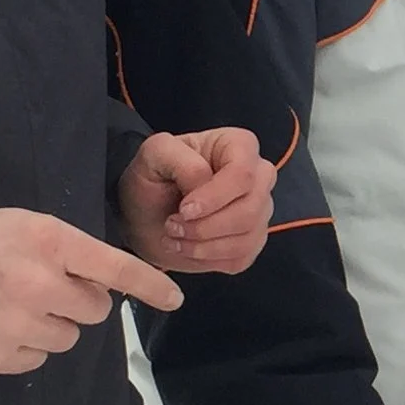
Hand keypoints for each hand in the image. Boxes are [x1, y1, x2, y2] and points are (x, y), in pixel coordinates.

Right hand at [0, 209, 181, 373]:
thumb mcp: (20, 225)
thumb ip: (64, 249)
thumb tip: (105, 285)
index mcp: (47, 241)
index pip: (114, 267)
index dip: (149, 284)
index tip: (174, 299)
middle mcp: (37, 282)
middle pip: (95, 310)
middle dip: (78, 302)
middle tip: (42, 288)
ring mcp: (15, 323)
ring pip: (67, 339)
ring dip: (50, 326)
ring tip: (11, 306)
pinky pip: (36, 360)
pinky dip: (23, 348)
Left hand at [118, 128, 273, 275]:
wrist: (146, 212)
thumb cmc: (153, 177)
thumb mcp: (154, 154)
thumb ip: (180, 160)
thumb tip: (204, 183)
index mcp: (239, 146)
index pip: (243, 174)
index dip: (215, 197)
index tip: (184, 210)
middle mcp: (258, 177)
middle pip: (251, 210)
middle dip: (206, 226)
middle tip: (172, 225)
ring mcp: (259, 210)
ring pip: (247, 238)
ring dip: (203, 245)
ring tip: (173, 237)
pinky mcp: (251, 241)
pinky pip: (241, 258)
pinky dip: (208, 259)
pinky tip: (186, 248)